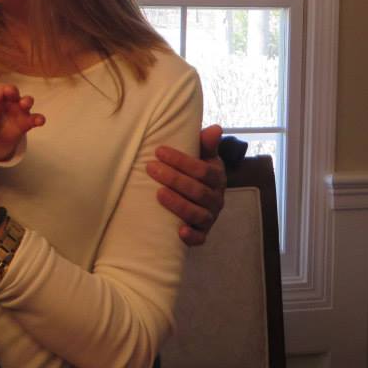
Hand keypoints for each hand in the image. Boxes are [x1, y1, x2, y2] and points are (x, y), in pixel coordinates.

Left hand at [0, 83, 44, 160]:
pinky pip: (35, 118)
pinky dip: (39, 119)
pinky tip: (39, 121)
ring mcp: (21, 110)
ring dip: (26, 101)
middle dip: (11, 90)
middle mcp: (11, 100)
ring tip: (23, 105)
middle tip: (9, 92)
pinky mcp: (27, 122)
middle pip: (13, 90)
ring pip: (27, 101)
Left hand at [146, 124, 226, 245]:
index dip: (181, 160)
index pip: (202, 170)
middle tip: (151, 168)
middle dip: (173, 178)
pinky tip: (180, 231)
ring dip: (178, 204)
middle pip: (197, 190)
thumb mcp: (202, 157)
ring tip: (158, 193)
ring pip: (197, 213)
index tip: (159, 151)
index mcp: (217, 178)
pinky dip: (192, 236)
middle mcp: (216, 198)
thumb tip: (215, 128)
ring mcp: (209, 217)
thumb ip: (206, 144)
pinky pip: (200, 238)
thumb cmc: (195, 173)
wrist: (197, 200)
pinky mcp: (202, 234)